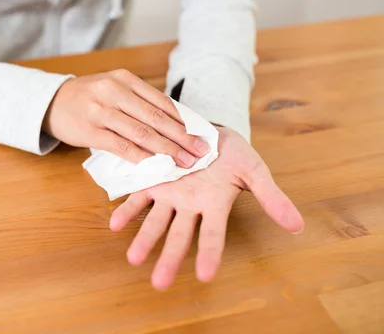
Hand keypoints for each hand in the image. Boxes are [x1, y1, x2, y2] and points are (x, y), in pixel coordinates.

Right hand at [43, 69, 208, 166]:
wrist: (51, 102)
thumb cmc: (89, 98)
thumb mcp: (113, 88)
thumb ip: (139, 102)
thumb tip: (176, 123)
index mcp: (124, 79)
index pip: (161, 102)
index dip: (184, 121)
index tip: (201, 135)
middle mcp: (114, 92)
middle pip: (156, 118)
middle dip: (181, 137)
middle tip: (200, 152)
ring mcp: (100, 111)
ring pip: (141, 132)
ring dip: (166, 150)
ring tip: (183, 162)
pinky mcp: (90, 131)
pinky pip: (120, 146)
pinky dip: (140, 157)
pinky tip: (155, 166)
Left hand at [110, 126, 303, 289]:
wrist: (209, 130)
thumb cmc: (233, 155)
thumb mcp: (254, 171)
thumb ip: (271, 198)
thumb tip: (298, 226)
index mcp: (214, 205)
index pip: (213, 235)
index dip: (210, 254)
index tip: (206, 276)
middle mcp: (190, 206)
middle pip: (180, 235)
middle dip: (170, 258)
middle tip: (160, 283)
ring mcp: (170, 194)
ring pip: (156, 220)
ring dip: (144, 238)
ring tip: (133, 258)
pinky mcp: (153, 180)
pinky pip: (138, 197)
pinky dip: (127, 210)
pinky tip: (115, 223)